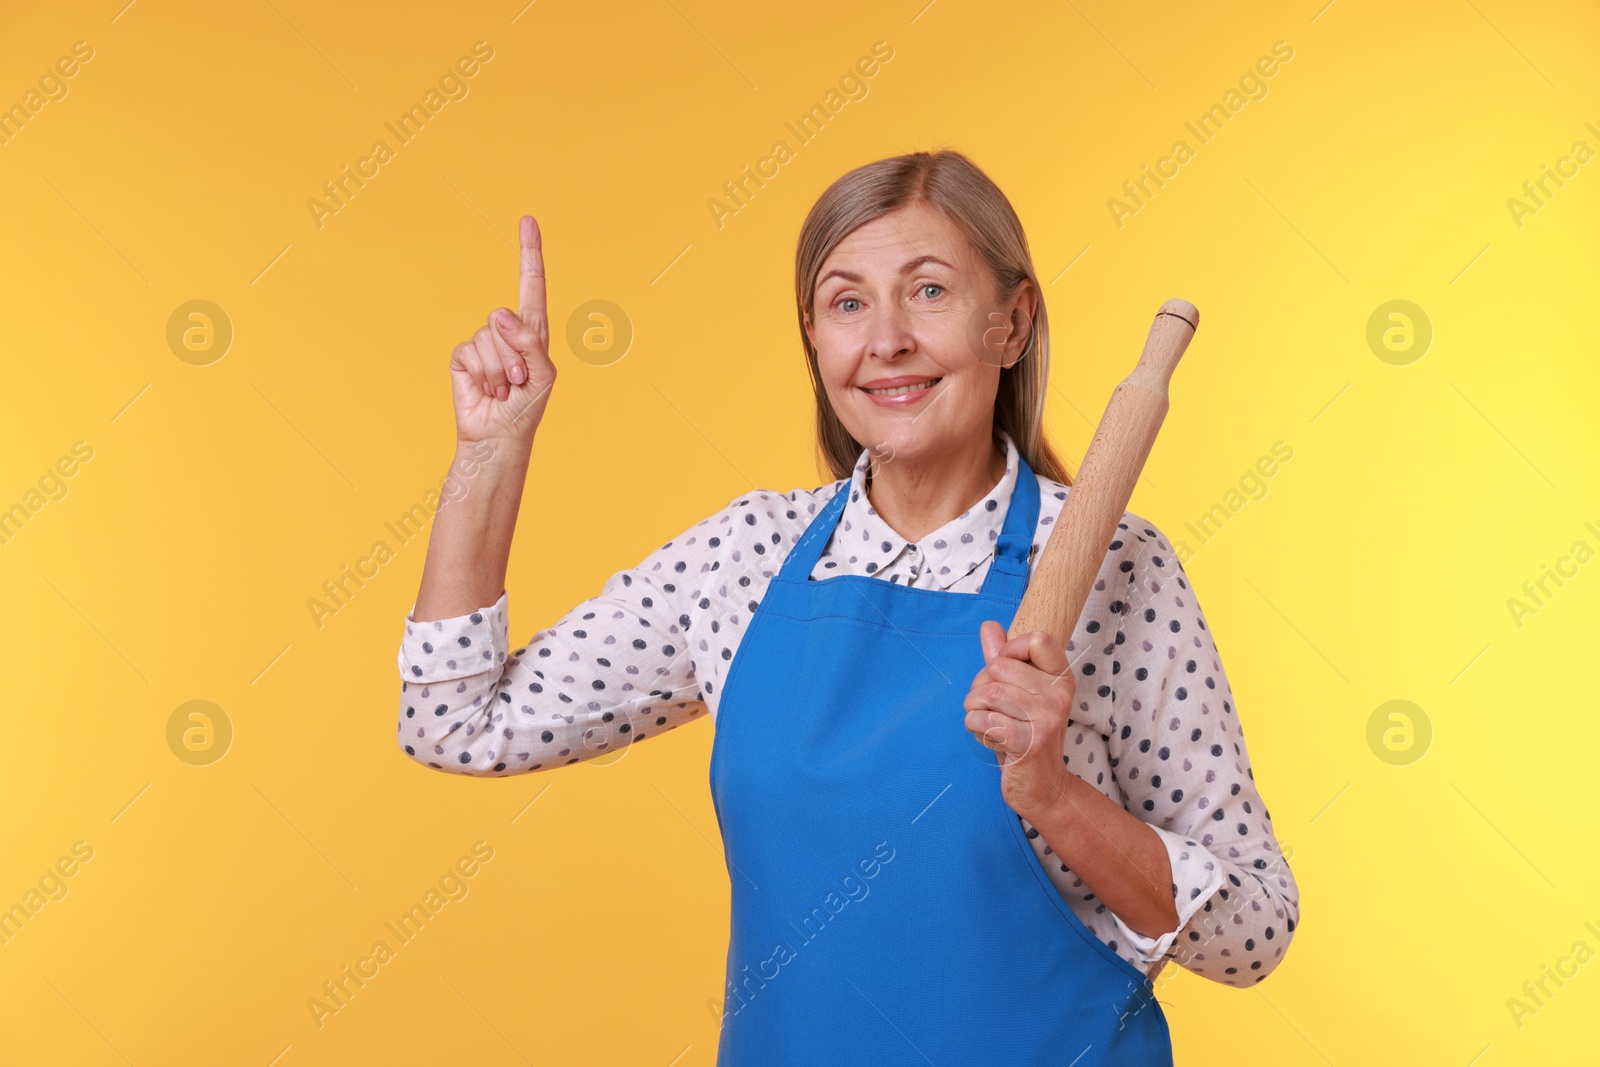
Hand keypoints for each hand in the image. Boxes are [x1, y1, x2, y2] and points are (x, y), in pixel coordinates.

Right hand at [449, 215, 556, 448]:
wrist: (499, 436)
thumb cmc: (527, 408)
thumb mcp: (543, 376)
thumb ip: (530, 343)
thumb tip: (499, 316)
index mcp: (533, 332)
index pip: (532, 285)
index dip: (530, 253)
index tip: (528, 221)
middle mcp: (507, 331)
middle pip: (504, 317)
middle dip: (513, 354)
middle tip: (517, 382)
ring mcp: (483, 342)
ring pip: (487, 337)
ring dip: (498, 370)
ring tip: (503, 390)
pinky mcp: (462, 356)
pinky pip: (469, 351)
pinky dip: (480, 375)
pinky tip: (484, 390)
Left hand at [962, 620, 1078, 820]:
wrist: (1044, 787)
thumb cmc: (1028, 735)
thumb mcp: (1020, 694)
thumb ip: (1005, 659)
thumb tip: (989, 626)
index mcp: (1061, 679)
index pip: (1037, 639)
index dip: (1009, 650)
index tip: (1005, 671)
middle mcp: (1058, 696)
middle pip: (999, 667)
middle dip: (981, 686)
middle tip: (989, 706)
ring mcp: (1046, 720)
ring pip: (987, 694)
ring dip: (974, 708)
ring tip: (986, 722)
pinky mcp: (1028, 743)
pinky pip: (984, 720)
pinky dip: (975, 727)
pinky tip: (987, 736)